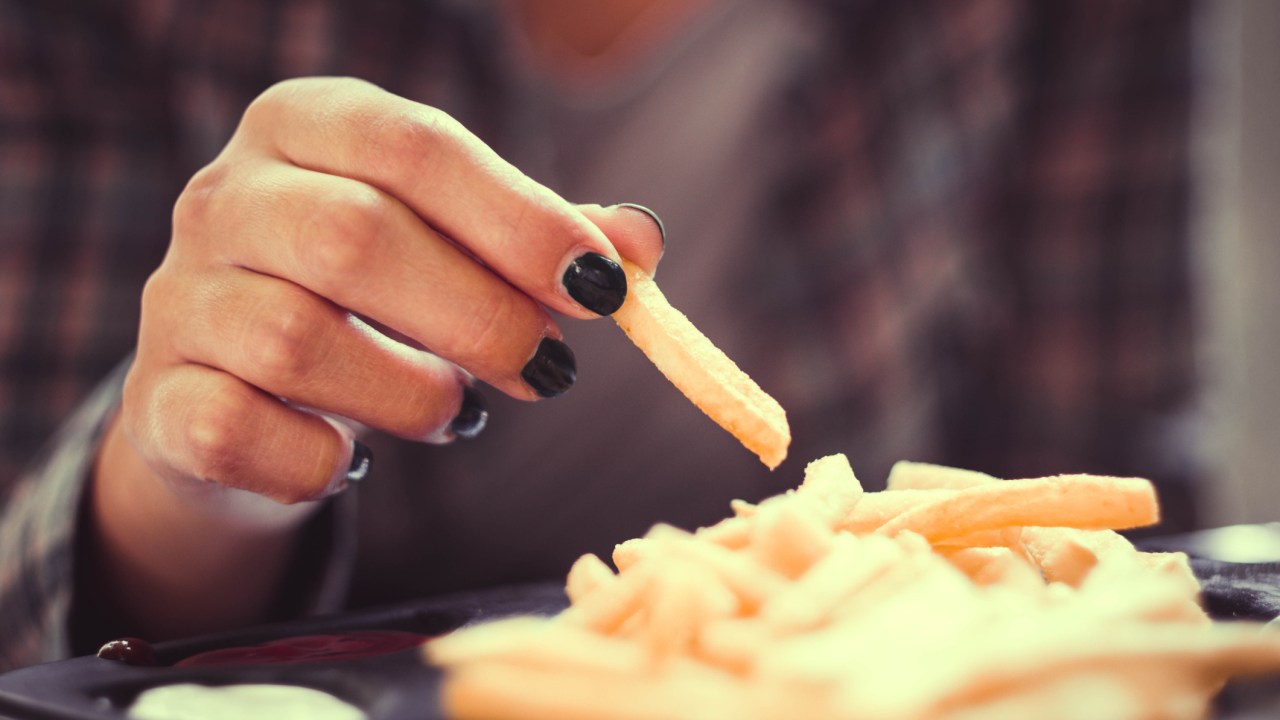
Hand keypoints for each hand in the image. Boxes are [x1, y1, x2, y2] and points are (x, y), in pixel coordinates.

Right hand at [119, 76, 663, 507]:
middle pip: (353, 238)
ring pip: (297, 341)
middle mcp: (223, 197)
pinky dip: (320, 461)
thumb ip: (537, 240)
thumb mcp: (450, 244)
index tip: (602, 288)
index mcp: (304, 126)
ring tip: (458, 414)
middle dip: (479, 315)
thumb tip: (641, 243)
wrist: (235, 389)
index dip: (518, 218)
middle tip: (549, 370)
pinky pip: (240, 434)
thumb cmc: (367, 300)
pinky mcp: (159, 402)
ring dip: (412, 395)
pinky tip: (354, 459)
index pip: (413, 146)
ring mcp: (177, 299)